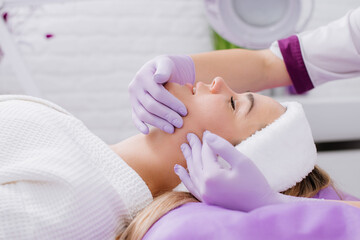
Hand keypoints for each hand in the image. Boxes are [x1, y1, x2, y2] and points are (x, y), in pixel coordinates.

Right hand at [129, 55, 194, 133]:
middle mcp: (135, 87)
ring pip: (143, 114)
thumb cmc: (167, 68)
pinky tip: (147, 131)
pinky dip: (139, 125)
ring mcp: (133, 98)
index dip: (172, 103)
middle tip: (180, 123)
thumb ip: (164, 69)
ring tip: (171, 129)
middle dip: (167, 115)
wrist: (161, 71)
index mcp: (143, 76)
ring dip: (158, 123)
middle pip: (151, 105)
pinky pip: (135, 118)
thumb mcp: (167, 63)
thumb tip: (157, 78)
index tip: (184, 111)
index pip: (158, 93)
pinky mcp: (133, 107)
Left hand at [175, 131, 292, 211]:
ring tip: (183, 147)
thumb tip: (207, 135)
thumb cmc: (255, 183)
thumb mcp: (241, 161)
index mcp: (212, 176)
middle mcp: (204, 186)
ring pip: (192, 172)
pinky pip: (191, 186)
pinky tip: (179, 169)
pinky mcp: (206, 201)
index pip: (206, 153)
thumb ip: (223, 147)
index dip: (206, 141)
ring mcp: (204, 195)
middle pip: (196, 162)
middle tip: (189, 135)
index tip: (205, 131)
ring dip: (188, 159)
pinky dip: (185, 176)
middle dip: (193, 147)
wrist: (261, 207)